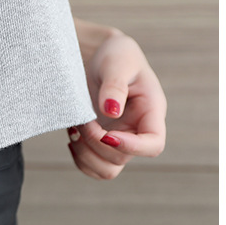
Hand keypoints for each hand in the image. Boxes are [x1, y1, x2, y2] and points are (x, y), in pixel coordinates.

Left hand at [67, 30, 166, 179]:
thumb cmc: (114, 55)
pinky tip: (72, 134)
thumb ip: (114, 86)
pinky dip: (78, 157)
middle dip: (96, 142)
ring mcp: (118, 139)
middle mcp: (136, 130)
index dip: (131, 147)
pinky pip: (92, 166)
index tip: (106, 133)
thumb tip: (111, 112)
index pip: (153, 145)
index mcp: (150, 112)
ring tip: (75, 128)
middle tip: (82, 119)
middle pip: (121, 159)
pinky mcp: (100, 142)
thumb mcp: (117, 63)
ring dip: (85, 155)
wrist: (97, 55)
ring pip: (106, 169)